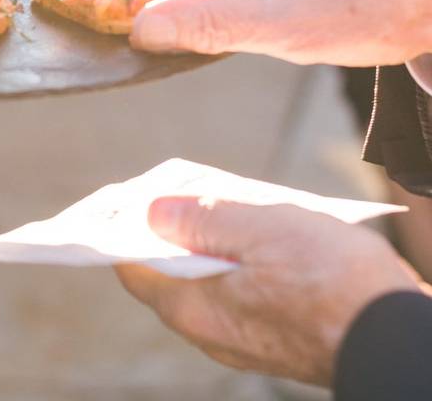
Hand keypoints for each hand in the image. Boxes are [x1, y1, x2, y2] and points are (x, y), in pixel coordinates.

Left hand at [116, 196, 423, 384]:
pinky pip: (241, 293)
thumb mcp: (261, 231)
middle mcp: (209, 331)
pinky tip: (264, 237)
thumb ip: (202, 218)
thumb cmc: (333, 284)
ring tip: (232, 204)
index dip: (127, 229)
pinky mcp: (274, 337)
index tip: (132, 197)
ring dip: (212, 242)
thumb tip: (152, 211)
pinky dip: (241, 263)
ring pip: (208, 280)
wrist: (401, 338)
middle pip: (170, 272)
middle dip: (174, 228)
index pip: (132, 267)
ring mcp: (243, 338)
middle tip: (189, 190)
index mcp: (193, 309)